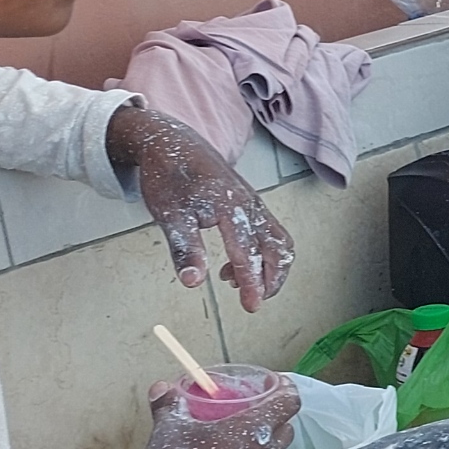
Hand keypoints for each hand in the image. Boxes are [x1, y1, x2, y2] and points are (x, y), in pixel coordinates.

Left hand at [109, 106, 296, 311]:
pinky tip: (234, 266)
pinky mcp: (252, 205)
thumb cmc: (169, 175)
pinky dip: (264, 255)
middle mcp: (250, 204)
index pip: (247, 251)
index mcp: (229, 205)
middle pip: (279, 247)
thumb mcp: (168, 214)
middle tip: (253, 302)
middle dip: (272, 278)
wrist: (173, 142)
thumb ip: (185, 248)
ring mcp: (255, 203)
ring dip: (270, 268)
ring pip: (280, 241)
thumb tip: (193, 282)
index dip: (252, 281)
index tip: (252, 306)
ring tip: (240, 284)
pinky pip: (271, 234)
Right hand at [144, 370, 299, 448]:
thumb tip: (162, 387)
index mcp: (253, 429)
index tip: (274, 382)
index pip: (289, 401)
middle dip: (275, 416)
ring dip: (263, 443)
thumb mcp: (170, 428)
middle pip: (285, 427)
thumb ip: (168, 404)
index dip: (285, 388)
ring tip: (238, 438)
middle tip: (253, 410)